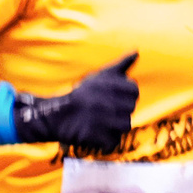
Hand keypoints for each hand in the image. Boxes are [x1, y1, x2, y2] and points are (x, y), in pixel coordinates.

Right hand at [14, 54, 138, 155]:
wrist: (56, 115)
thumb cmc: (82, 95)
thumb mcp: (99, 76)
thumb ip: (120, 65)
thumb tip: (136, 51)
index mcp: (106, 84)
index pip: (134, 91)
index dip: (127, 96)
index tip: (114, 98)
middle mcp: (104, 100)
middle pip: (131, 109)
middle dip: (121, 111)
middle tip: (104, 111)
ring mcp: (99, 119)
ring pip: (125, 125)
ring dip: (116, 126)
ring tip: (101, 122)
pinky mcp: (94, 135)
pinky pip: (114, 141)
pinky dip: (107, 140)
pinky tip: (96, 133)